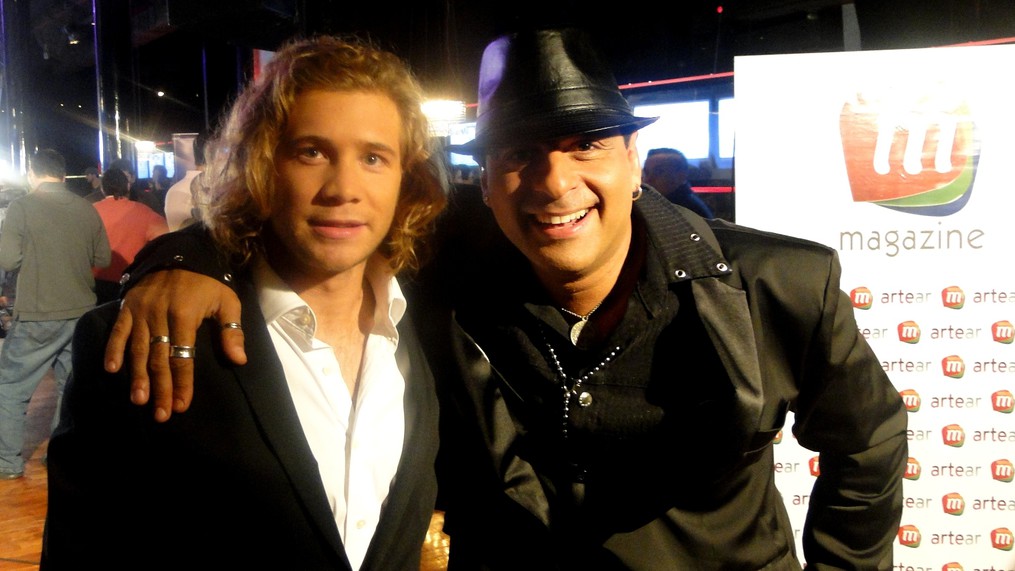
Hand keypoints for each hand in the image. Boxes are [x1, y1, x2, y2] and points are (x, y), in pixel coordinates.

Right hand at [103, 270, 245, 421]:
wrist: (180, 254)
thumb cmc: (207, 283)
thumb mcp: (227, 301)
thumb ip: (232, 331)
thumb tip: (239, 360)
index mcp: (184, 315)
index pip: (183, 356)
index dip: (182, 383)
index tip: (182, 406)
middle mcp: (159, 315)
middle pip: (158, 358)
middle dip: (160, 388)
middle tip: (161, 414)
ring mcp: (141, 311)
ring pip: (138, 349)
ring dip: (137, 376)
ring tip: (139, 400)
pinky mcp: (127, 307)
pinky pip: (118, 330)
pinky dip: (113, 349)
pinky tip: (111, 370)